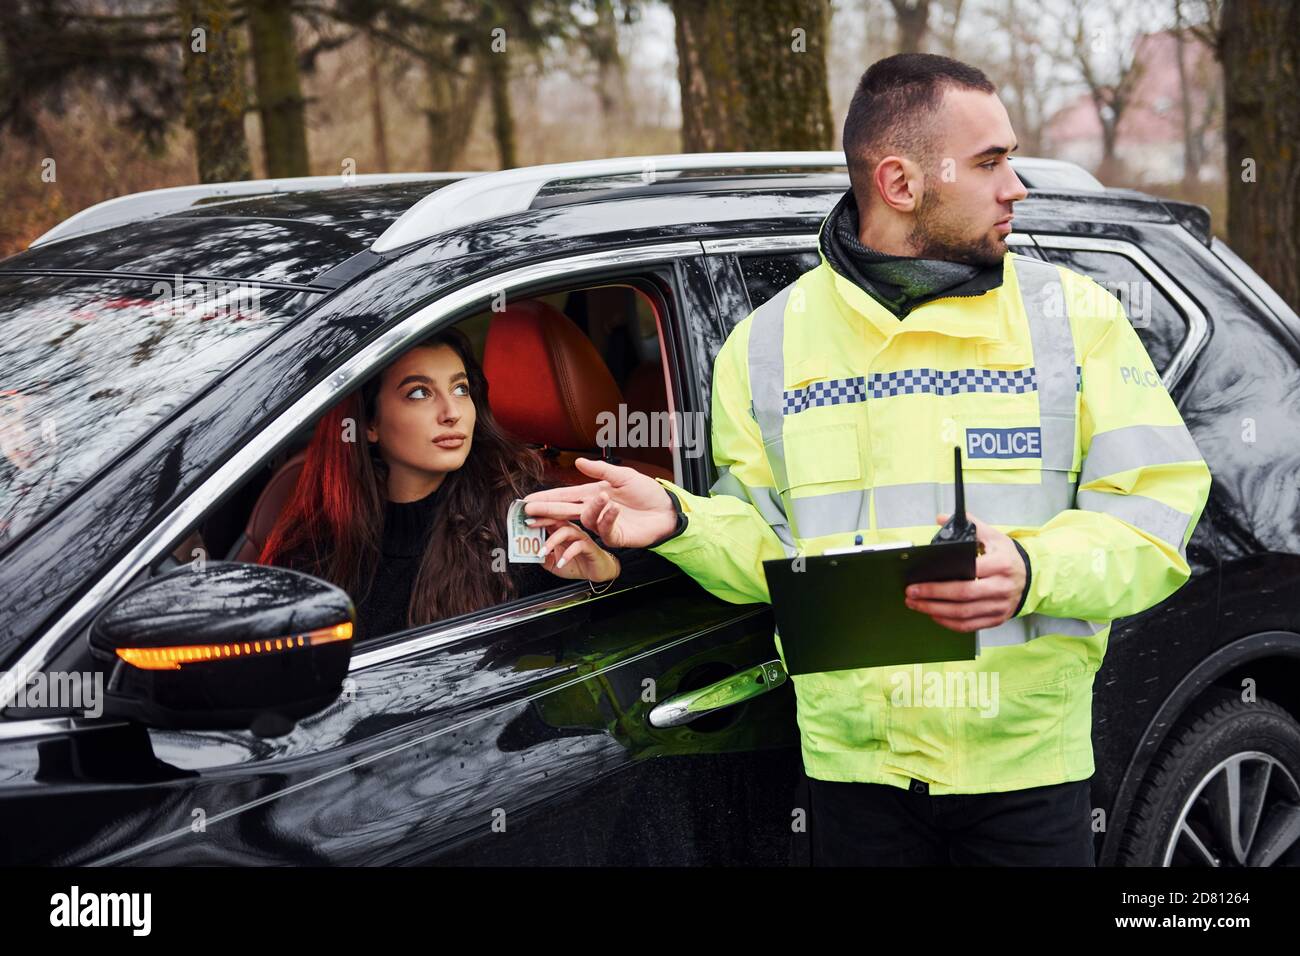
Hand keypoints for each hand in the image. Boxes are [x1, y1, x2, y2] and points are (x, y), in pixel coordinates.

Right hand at [521, 457, 676, 548]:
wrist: (667, 509)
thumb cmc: (647, 493)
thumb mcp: (624, 475)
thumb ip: (600, 470)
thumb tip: (577, 462)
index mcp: (594, 494)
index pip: (565, 496)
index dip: (547, 497)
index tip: (529, 499)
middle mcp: (595, 510)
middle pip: (566, 511)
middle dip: (547, 511)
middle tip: (530, 512)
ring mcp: (604, 525)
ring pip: (586, 519)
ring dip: (592, 508)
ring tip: (604, 497)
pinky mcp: (615, 536)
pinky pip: (604, 529)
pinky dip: (607, 517)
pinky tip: (613, 508)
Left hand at [535, 519, 619, 581]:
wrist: (597, 573)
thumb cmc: (577, 564)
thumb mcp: (553, 564)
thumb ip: (542, 558)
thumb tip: (528, 555)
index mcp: (561, 532)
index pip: (547, 520)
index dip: (535, 518)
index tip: (521, 519)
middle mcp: (571, 531)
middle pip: (556, 519)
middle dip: (541, 520)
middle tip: (528, 523)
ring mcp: (581, 537)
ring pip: (566, 531)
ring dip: (551, 541)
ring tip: (542, 553)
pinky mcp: (589, 546)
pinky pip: (578, 546)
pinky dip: (568, 554)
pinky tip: (561, 562)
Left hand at [903, 512, 1027, 632]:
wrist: (1031, 578)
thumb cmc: (1008, 557)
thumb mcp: (994, 537)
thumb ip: (970, 525)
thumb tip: (941, 518)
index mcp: (1001, 564)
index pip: (970, 571)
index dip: (943, 578)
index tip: (920, 578)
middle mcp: (1002, 587)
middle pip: (963, 595)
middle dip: (933, 595)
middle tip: (911, 593)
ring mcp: (1000, 606)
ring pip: (964, 614)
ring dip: (936, 611)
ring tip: (916, 604)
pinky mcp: (996, 619)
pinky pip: (969, 626)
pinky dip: (949, 623)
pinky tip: (934, 615)